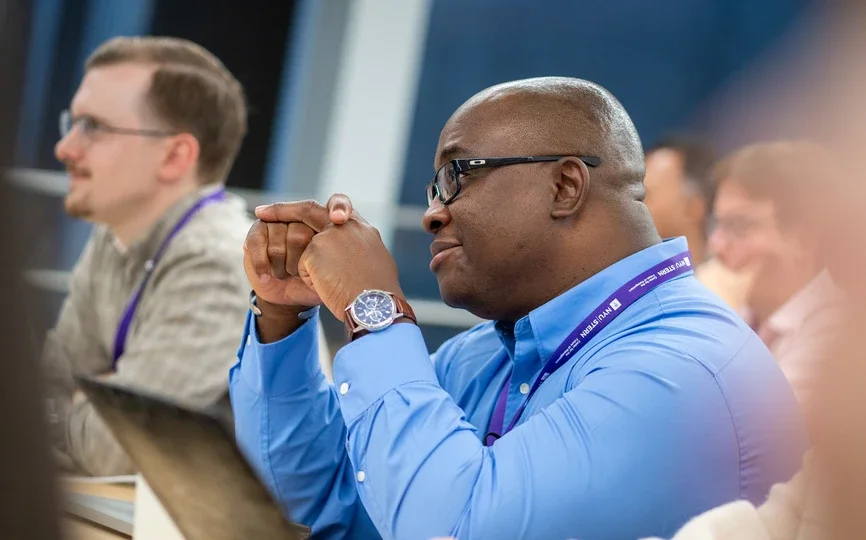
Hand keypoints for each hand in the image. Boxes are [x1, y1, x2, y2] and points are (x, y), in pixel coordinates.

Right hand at [244, 199, 350, 308]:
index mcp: (328, 222)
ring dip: (282, 265)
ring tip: (287, 275)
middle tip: (302, 274)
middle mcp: (303, 217)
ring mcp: (278, 222)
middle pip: (302, 230)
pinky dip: (262, 264)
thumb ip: (344, 255)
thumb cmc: (319, 283)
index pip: (337, 202)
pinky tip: (267, 277)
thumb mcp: (337, 274)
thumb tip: (346, 243)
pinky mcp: (256, 233)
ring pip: (279, 236)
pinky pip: (257, 242)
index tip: (339, 219)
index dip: (339, 207)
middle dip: (300, 260)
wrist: (292, 298)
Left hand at [259, 194, 402, 321]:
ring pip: (302, 243)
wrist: (376, 306)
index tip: (304, 212)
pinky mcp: (315, 249)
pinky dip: (311, 280)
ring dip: (305, 264)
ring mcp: (330, 235)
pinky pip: (303, 266)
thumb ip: (358, 251)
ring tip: (325, 281)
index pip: (338, 207)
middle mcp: (347, 225)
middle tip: (263, 212)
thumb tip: (350, 256)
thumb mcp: (374, 264)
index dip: (316, 208)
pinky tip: (328, 288)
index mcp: (362, 229)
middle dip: (283, 210)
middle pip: (308, 208)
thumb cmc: (379, 296)